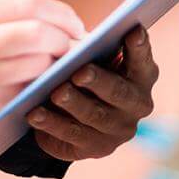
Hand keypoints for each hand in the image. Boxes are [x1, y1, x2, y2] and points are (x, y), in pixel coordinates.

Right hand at [0, 0, 85, 162]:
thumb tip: (51, 20)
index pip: (27, 5)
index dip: (61, 13)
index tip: (74, 24)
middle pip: (38, 33)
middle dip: (67, 40)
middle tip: (76, 48)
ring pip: (38, 65)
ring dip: (58, 68)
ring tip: (60, 68)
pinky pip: (28, 94)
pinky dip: (42, 90)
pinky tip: (42, 89)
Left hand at [26, 26, 157, 160]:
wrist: (76, 115)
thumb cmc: (89, 74)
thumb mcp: (95, 59)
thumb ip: (94, 51)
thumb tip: (73, 45)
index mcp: (142, 76)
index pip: (143, 60)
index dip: (139, 47)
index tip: (132, 30)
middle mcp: (138, 104)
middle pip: (119, 92)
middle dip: (99, 81)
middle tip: (80, 72)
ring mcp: (119, 129)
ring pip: (95, 115)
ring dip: (74, 103)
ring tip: (56, 92)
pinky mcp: (97, 148)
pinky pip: (72, 135)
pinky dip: (52, 123)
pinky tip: (35, 113)